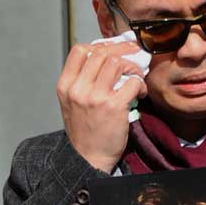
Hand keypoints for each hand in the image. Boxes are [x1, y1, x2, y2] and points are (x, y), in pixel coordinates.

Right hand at [56, 40, 147, 172]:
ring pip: (117, 63)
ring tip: (135, 79)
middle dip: (122, 52)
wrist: (88, 158)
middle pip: (101, 53)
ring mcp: (95, 97)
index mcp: (65, 85)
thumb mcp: (72, 102)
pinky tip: (139, 93)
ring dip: (132, 68)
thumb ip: (83, 80)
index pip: (80, 50)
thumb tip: (108, 57)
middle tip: (134, 57)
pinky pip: (132, 82)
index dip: (101, 46)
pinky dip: (140, 84)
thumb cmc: (84, 131)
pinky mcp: (113, 106)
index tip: (114, 51)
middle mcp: (78, 89)